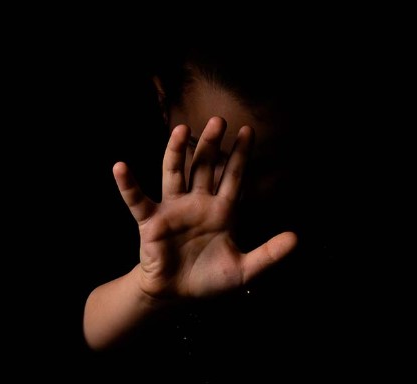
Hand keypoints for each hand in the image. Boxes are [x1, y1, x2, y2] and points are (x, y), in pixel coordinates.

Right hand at [114, 116, 296, 299]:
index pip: (233, 177)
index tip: (249, 131)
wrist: (177, 296)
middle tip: (219, 120)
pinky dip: (128, 184)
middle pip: (204, 166)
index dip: (240, 155)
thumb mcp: (245, 270)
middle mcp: (197, 203)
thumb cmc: (209, 279)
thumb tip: (296, 238)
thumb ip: (269, 254)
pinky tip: (120, 167)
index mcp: (222, 210)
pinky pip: (137, 199)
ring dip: (175, 152)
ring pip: (174, 173)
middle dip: (211, 144)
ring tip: (180, 130)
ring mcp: (173, 209)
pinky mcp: (151, 221)